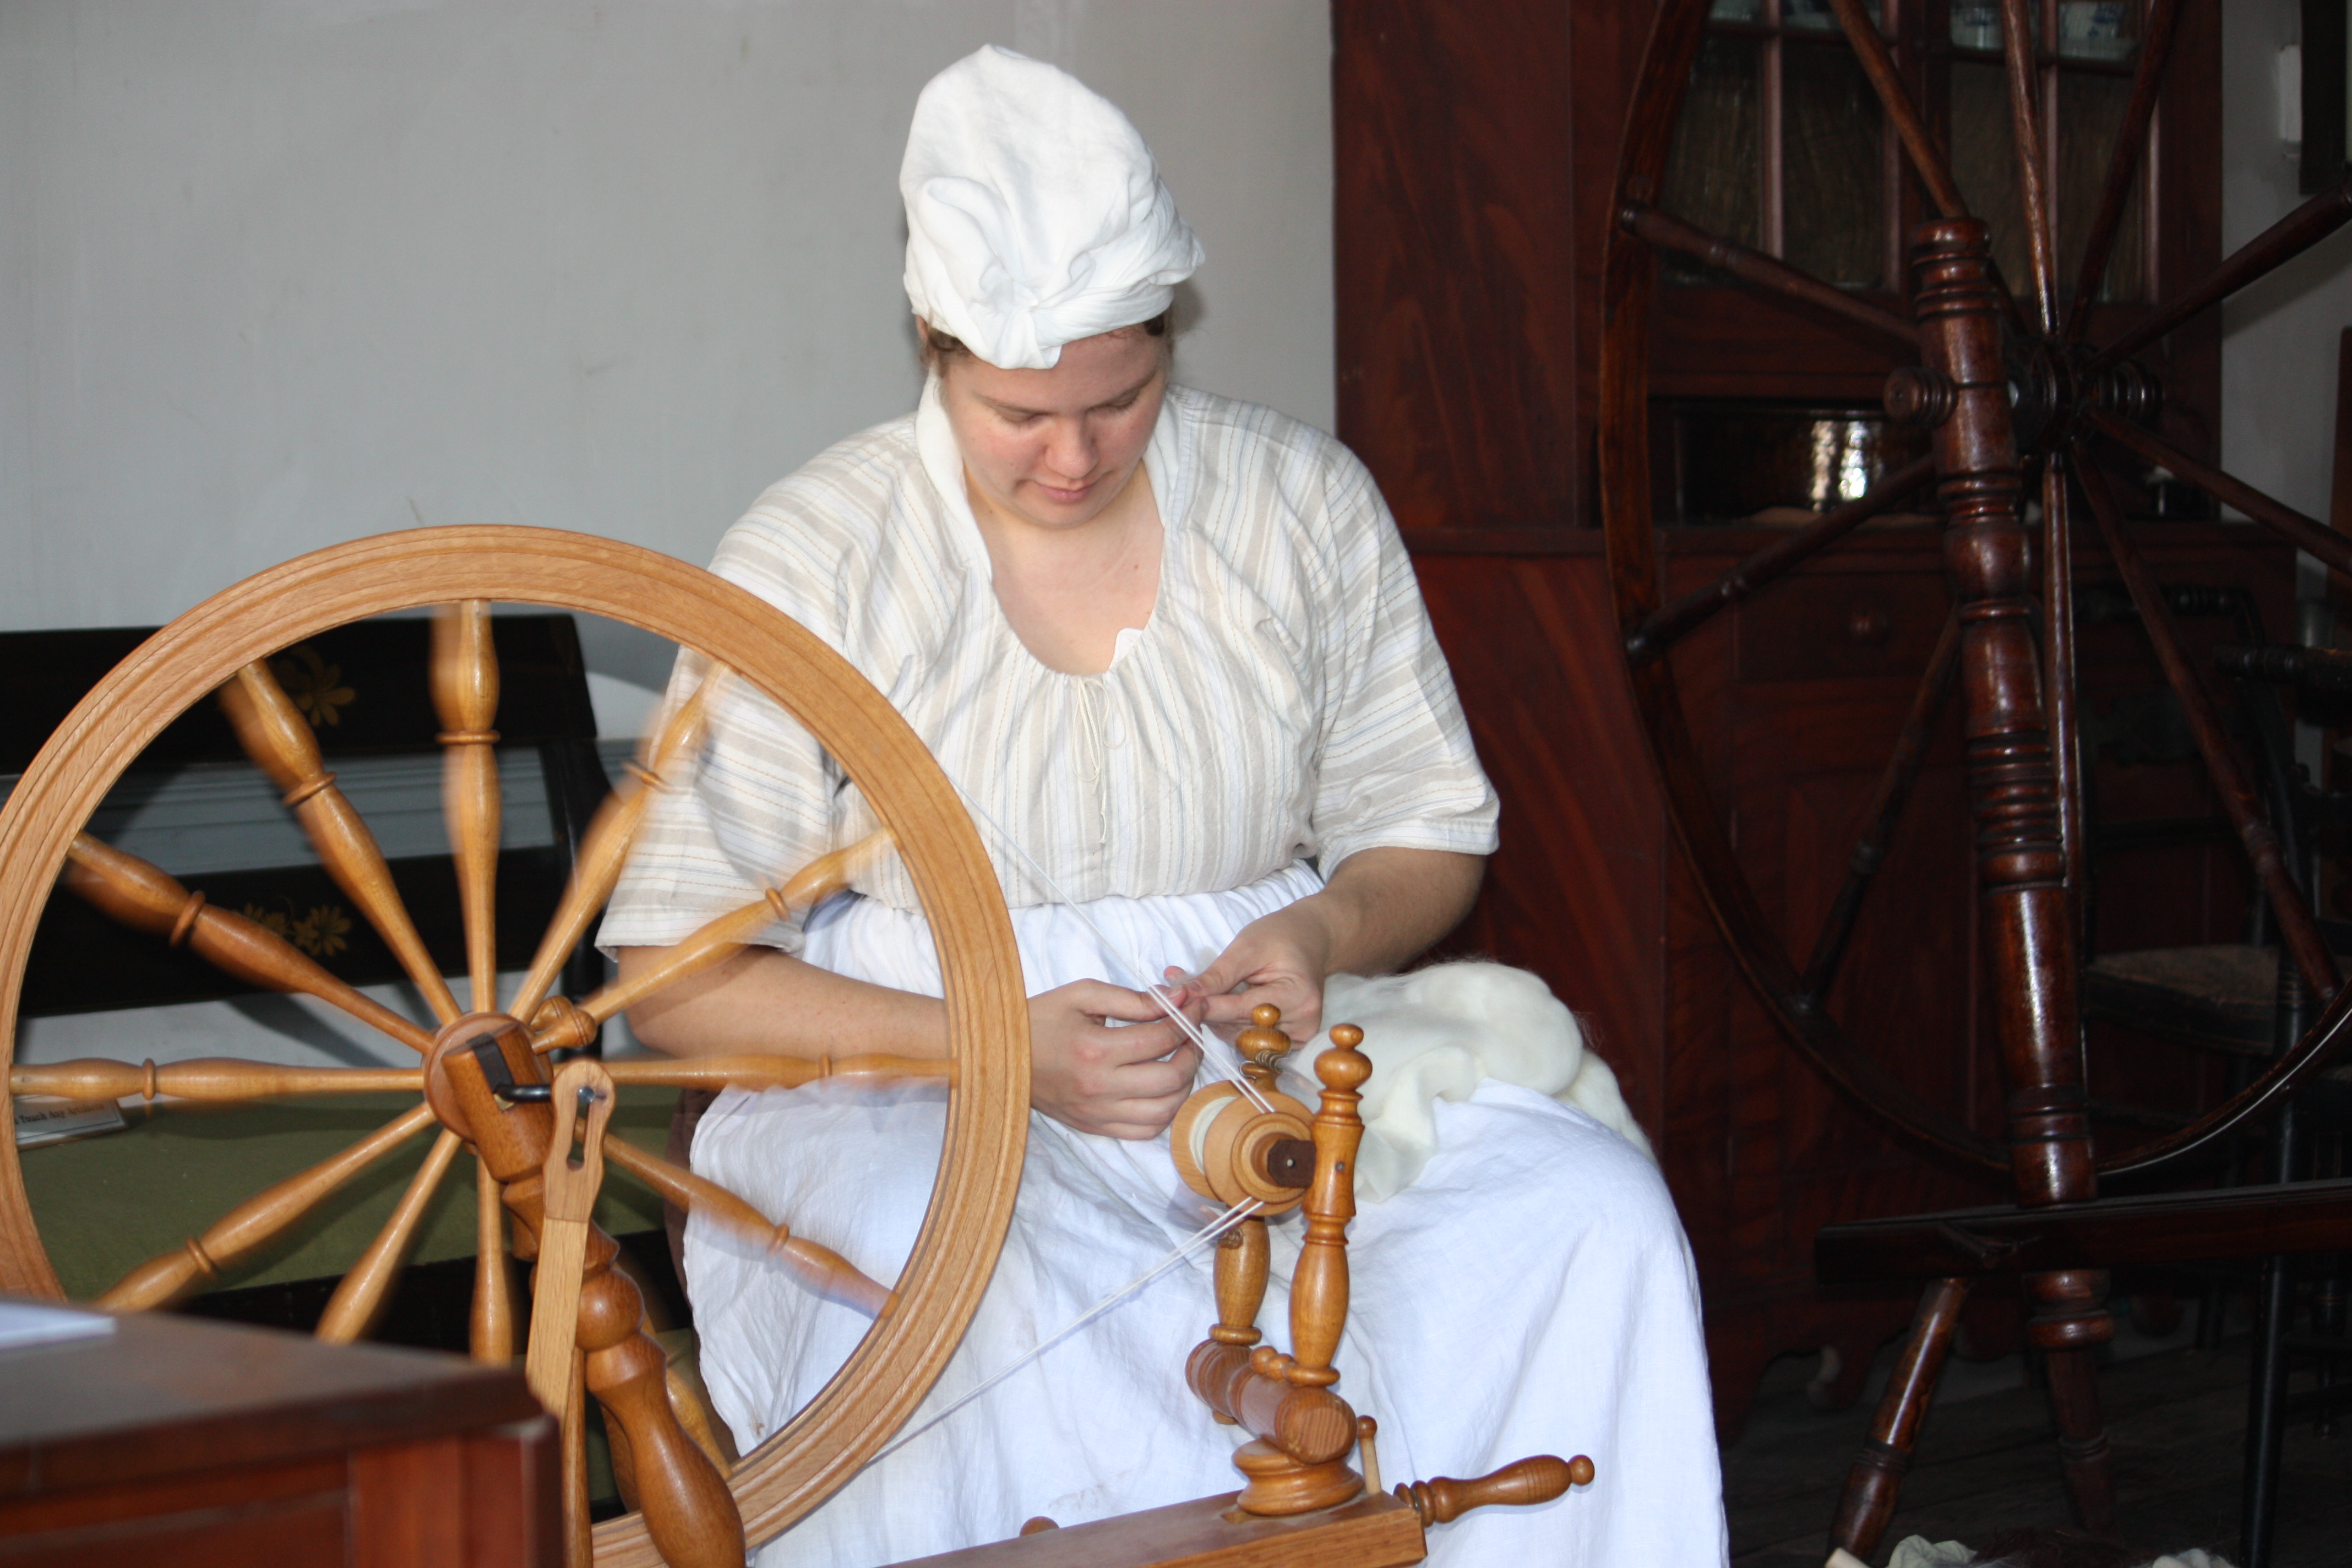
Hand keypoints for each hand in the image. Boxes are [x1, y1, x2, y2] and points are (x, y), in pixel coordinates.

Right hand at [1028, 979, 1204, 1138]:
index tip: (1194, 1006)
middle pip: (1170, 1078)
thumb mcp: (1083, 995)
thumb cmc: (1040, 1020)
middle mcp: (1099, 1088)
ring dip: (1184, 1085)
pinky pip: (1145, 1131)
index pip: (1161, 1038)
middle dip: (1192, 1052)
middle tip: (1193, 1034)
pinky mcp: (1095, 1128)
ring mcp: (1098, 1113)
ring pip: (1164, 1111)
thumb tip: (1179, 999)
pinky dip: (1164, 1112)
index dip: (1187, 1019)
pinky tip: (1163, 1089)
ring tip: (1182, 1060)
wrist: (1000, 1058)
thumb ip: (1133, 998)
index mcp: (1094, 1049)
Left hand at [1176, 899, 1339, 1044]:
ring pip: (1241, 1039)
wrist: (1312, 940)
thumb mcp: (1247, 947)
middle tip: (1175, 997)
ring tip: (1193, 997)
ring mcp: (1299, 1037)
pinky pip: (1250, 1041)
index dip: (1208, 1007)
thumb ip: (1217, 975)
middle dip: (1207, 1013)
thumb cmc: (1280, 937)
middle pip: (1240, 1029)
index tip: (1176, 1001)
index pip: (1242, 1010)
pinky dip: (1230, 1026)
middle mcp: (1303, 1024)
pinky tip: (1218, 1007)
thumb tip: (1184, 994)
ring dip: (1215, 1021)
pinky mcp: (1292, 1043)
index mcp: (1298, 997)